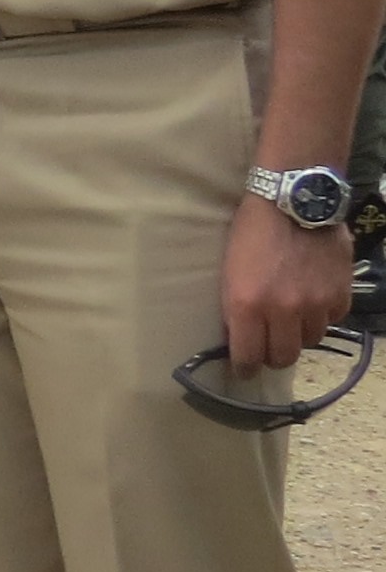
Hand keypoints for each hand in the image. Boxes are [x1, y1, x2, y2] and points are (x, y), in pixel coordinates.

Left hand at [221, 197, 350, 373]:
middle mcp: (283, 311)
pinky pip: (332, 320)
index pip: (247, 357)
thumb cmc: (252, 233)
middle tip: (269, 347)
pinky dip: (322, 315)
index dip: (245, 367)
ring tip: (292, 318)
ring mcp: (315, 304)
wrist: (295, 202)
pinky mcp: (341, 295)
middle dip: (273, 356)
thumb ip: (238, 309)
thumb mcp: (230, 273)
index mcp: (246, 305)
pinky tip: (313, 300)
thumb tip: (242, 339)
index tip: (244, 369)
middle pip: (282, 357)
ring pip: (310, 341)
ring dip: (299, 334)